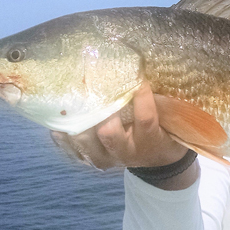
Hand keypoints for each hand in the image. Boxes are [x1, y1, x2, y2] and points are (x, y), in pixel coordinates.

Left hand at [50, 83, 196, 188]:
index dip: (141, 97)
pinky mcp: (91, 162)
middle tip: (96, 87)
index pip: (145, 118)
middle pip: (109, 133)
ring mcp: (106, 159)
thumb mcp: (169, 119)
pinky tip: (60, 118)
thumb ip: (159, 101)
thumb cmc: (163, 131)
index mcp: (150, 140)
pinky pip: (72, 150)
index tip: (139, 77)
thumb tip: (142, 68)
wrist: (156, 161)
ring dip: (78, 120)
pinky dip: (63, 135)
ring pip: (85, 142)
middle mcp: (127, 152)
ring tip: (72, 99)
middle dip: (102, 109)